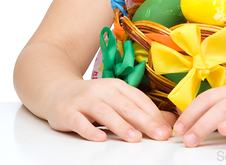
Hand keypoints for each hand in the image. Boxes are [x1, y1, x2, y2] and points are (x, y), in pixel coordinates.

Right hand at [44, 78, 173, 141]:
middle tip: (159, 135)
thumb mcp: (116, 99)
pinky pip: (79, 122)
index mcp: (117, 86)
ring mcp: (84, 100)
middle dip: (145, 121)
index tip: (167, 130)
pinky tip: (99, 138)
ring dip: (121, 125)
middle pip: (126, 106)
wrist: (57, 91)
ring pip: (105, 113)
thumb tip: (169, 122)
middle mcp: (102, 91)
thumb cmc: (93, 99)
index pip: (139, 100)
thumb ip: (139, 110)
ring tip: (135, 138)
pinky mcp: (68, 112)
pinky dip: (89, 130)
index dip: (154, 115)